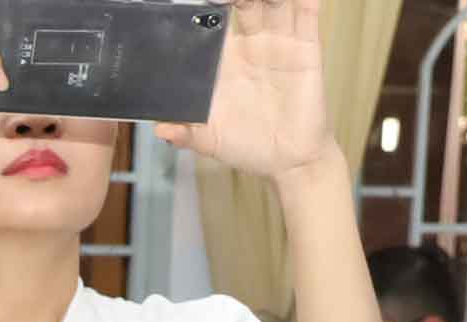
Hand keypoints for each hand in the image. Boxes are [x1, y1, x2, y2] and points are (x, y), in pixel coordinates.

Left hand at [157, 0, 335, 181]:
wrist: (288, 161)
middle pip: (245, 4)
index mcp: (224, 60)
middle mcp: (251, 45)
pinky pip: (306, 16)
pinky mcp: (306, 48)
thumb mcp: (210, 140)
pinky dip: (304, 0)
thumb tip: (160, 130)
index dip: (208, 6)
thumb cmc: (247, 146)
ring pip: (274, 3)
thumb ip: (186, 132)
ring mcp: (280, 43)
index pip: (213, 23)